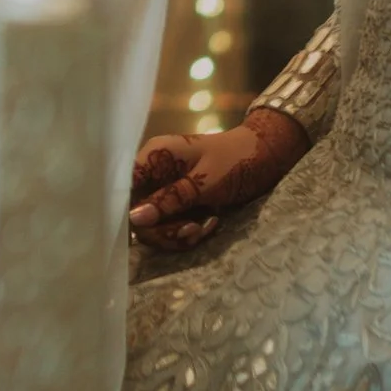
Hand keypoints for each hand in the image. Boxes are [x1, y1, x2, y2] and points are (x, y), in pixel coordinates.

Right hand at [126, 109, 308, 251]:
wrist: (267, 157)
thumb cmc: (236, 161)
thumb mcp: (204, 182)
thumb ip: (169, 200)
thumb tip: (134, 218)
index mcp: (154, 156)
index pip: (122, 187)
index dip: (128, 210)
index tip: (149, 229)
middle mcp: (155, 173)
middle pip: (138, 212)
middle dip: (164, 229)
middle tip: (191, 231)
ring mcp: (167, 189)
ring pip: (155, 224)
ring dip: (179, 233)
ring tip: (206, 227)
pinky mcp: (180, 204)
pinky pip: (173, 226)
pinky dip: (189, 232)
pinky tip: (211, 224)